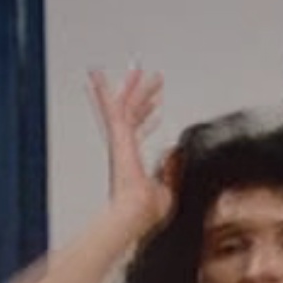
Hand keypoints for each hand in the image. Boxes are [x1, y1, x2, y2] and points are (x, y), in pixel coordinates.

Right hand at [89, 68, 172, 224]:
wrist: (136, 214)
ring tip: (139, 68)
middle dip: (142, 95)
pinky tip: (105, 75)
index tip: (155, 108)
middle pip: (132, 114)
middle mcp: (124, 148)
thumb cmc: (146, 211)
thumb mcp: (167, 189)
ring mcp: (120, 141)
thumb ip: (171, 171)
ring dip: (133, 87)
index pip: (139, 132)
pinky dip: (110, 90)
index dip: (147, 118)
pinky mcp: (118, 137)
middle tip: (151, 79)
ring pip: (125, 106)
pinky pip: (114, 107)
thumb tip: (177, 156)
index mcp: (133, 159)